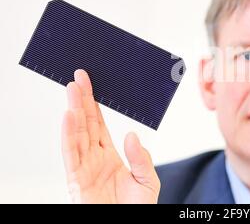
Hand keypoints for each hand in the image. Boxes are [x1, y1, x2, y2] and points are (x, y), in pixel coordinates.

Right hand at [61, 70, 159, 203]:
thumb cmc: (136, 209)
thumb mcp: (147, 180)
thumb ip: (141, 158)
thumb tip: (131, 134)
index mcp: (109, 155)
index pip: (99, 124)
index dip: (95, 105)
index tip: (91, 85)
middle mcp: (94, 158)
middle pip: (86, 123)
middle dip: (82, 99)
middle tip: (80, 76)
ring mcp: (84, 168)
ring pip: (77, 133)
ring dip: (74, 110)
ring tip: (73, 88)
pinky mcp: (77, 180)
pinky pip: (71, 154)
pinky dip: (68, 135)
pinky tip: (68, 116)